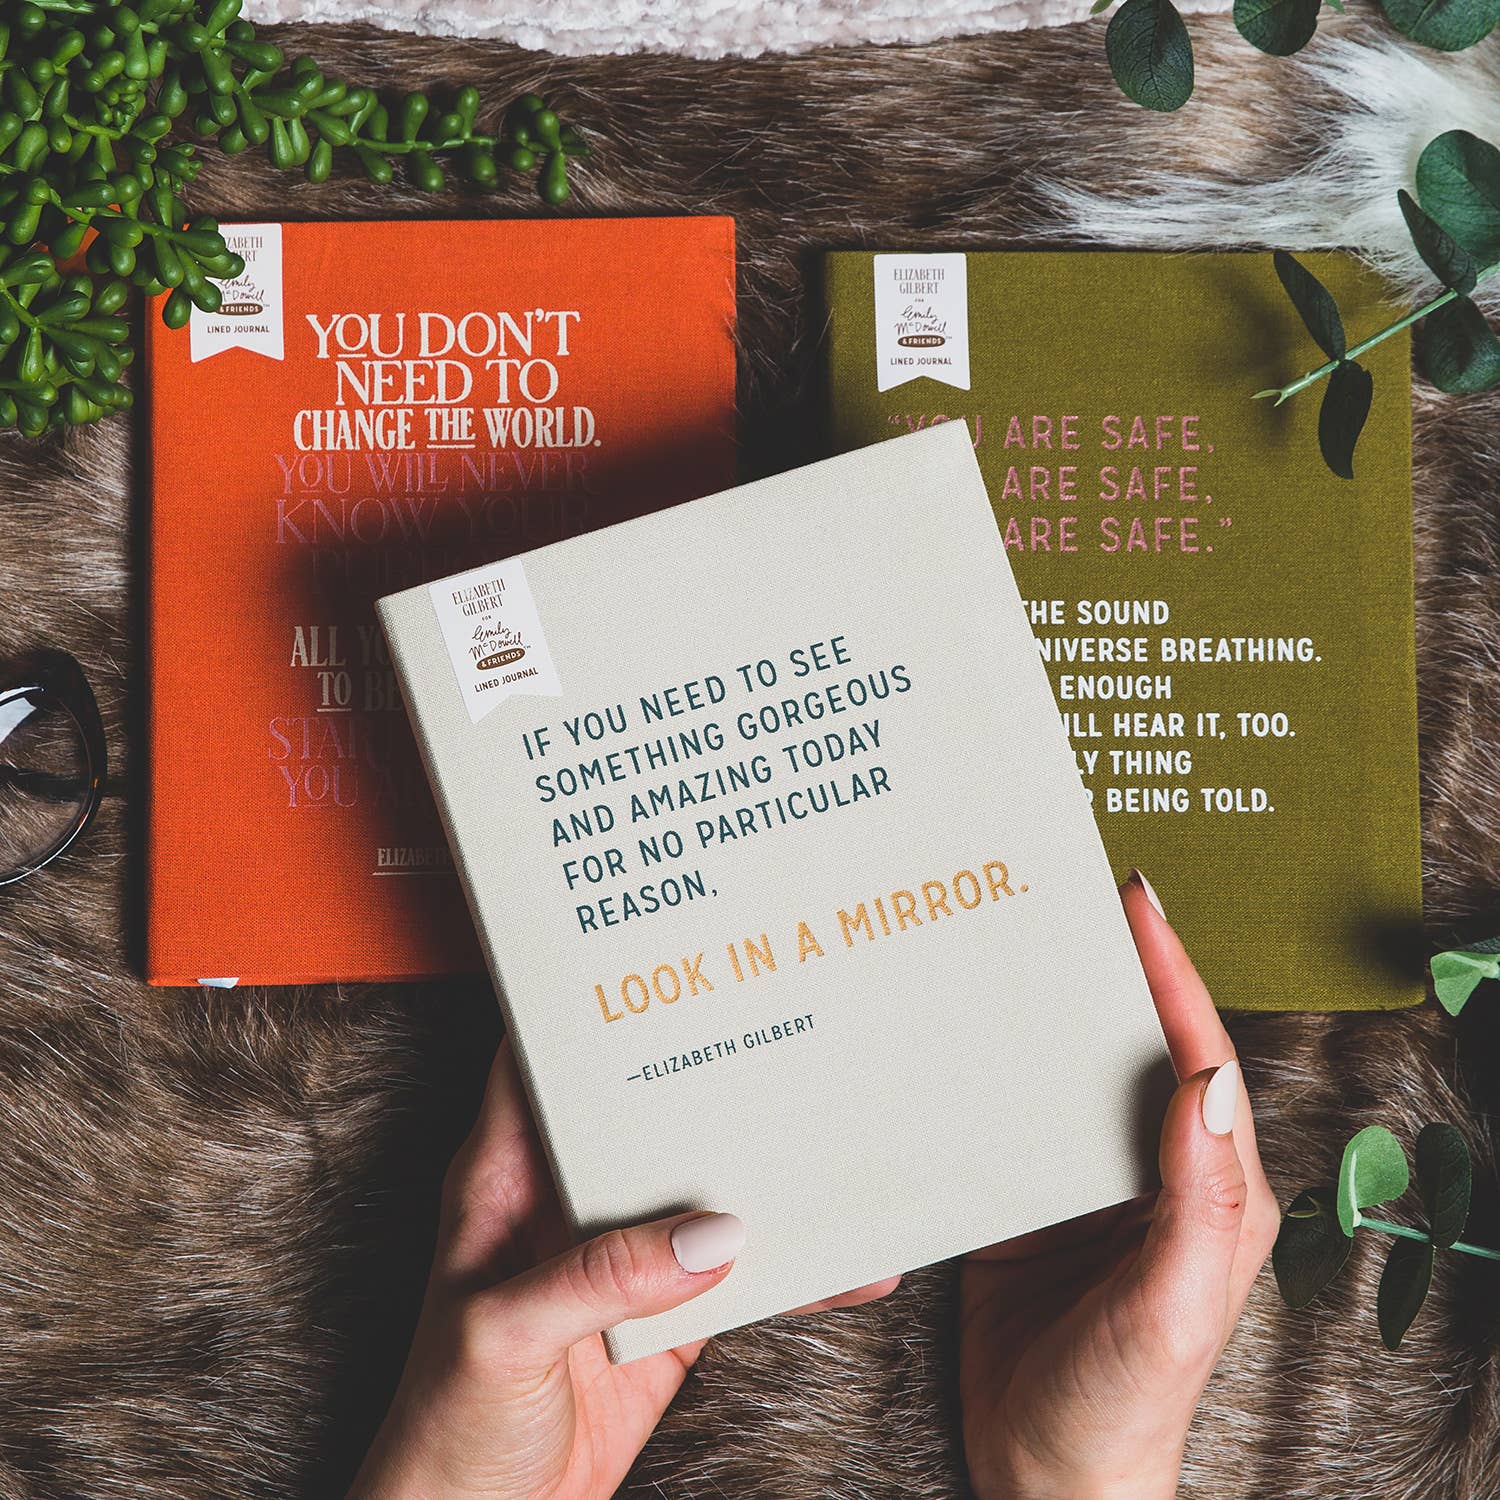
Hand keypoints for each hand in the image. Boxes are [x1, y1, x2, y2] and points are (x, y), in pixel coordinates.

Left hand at [348, 1040, 898, 1499]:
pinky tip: (849, 1266)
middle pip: (642, 1112)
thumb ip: (599, 1281)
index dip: (586, 1006)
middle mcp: (566, 1198)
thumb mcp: (501, 1338)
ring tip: (838, 1132)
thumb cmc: (445, 1426)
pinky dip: (796, 1271)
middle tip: (777, 1023)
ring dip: (765, 1169)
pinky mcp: (667, 1313)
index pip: (539, 1061)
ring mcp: (622, 1254)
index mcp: (504, 1176)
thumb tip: (711, 1236)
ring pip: (702, 1187)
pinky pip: (740, 1275)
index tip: (657, 962)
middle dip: (705, 1071)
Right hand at [959, 872, 1278, 1499]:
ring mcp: (1086, 1183)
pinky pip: (1009, 1116)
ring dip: (1039, 1007)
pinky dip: (985, 1066)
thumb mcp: (1169, 1310)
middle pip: (1131, 1045)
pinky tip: (947, 1032)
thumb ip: (1200, 1201)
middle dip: (1103, 966)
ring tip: (996, 937)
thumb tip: (1210, 1078)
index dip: (1169, 971)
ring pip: (1067, 1071)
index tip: (1134, 899)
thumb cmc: (1123, 1407)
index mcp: (1210, 1187)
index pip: (1195, 1055)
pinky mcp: (1027, 1201)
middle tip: (1054, 891)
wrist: (1045, 1478)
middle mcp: (1152, 1170)